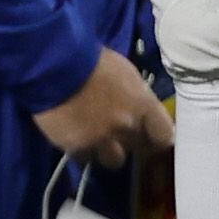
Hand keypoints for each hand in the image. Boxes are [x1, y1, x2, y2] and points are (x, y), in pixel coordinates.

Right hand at [33, 46, 174, 167]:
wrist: (54, 67)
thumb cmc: (90, 59)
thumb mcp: (123, 71)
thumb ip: (135, 95)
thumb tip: (137, 104)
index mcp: (143, 104)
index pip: (164, 135)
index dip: (157, 137)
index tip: (150, 135)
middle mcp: (127, 127)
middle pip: (140, 149)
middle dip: (131, 142)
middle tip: (120, 134)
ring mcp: (102, 140)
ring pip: (114, 159)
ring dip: (107, 150)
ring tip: (94, 137)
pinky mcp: (77, 148)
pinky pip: (85, 158)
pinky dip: (81, 149)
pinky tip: (73, 135)